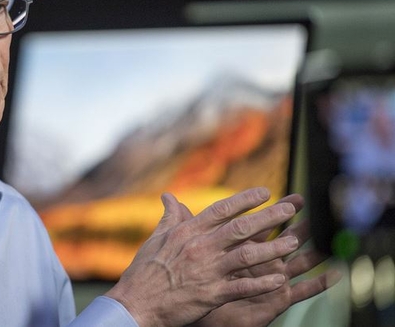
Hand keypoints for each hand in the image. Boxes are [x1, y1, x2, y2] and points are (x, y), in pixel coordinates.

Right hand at [105, 188, 301, 326]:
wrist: (136, 303)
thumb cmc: (144, 271)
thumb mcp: (155, 239)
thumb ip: (169, 217)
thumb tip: (168, 196)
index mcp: (187, 232)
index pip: (221, 210)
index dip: (245, 200)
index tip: (265, 192)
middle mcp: (200, 247)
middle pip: (241, 228)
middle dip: (269, 217)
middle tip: (290, 209)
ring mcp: (207, 271)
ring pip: (247, 255)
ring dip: (273, 248)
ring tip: (294, 242)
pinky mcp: (212, 294)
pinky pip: (243, 287)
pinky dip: (262, 283)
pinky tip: (281, 279)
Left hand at [191, 194, 338, 326]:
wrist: (189, 316)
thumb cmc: (187, 287)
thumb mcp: (182, 251)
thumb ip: (183, 225)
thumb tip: (169, 198)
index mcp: (235, 252)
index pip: (252, 226)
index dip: (261, 209)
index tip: (274, 191)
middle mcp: (254, 265)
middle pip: (277, 238)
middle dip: (291, 221)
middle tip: (307, 203)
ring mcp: (266, 282)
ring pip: (295, 262)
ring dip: (312, 250)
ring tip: (331, 236)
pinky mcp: (273, 301)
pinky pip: (299, 292)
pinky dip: (317, 284)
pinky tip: (334, 275)